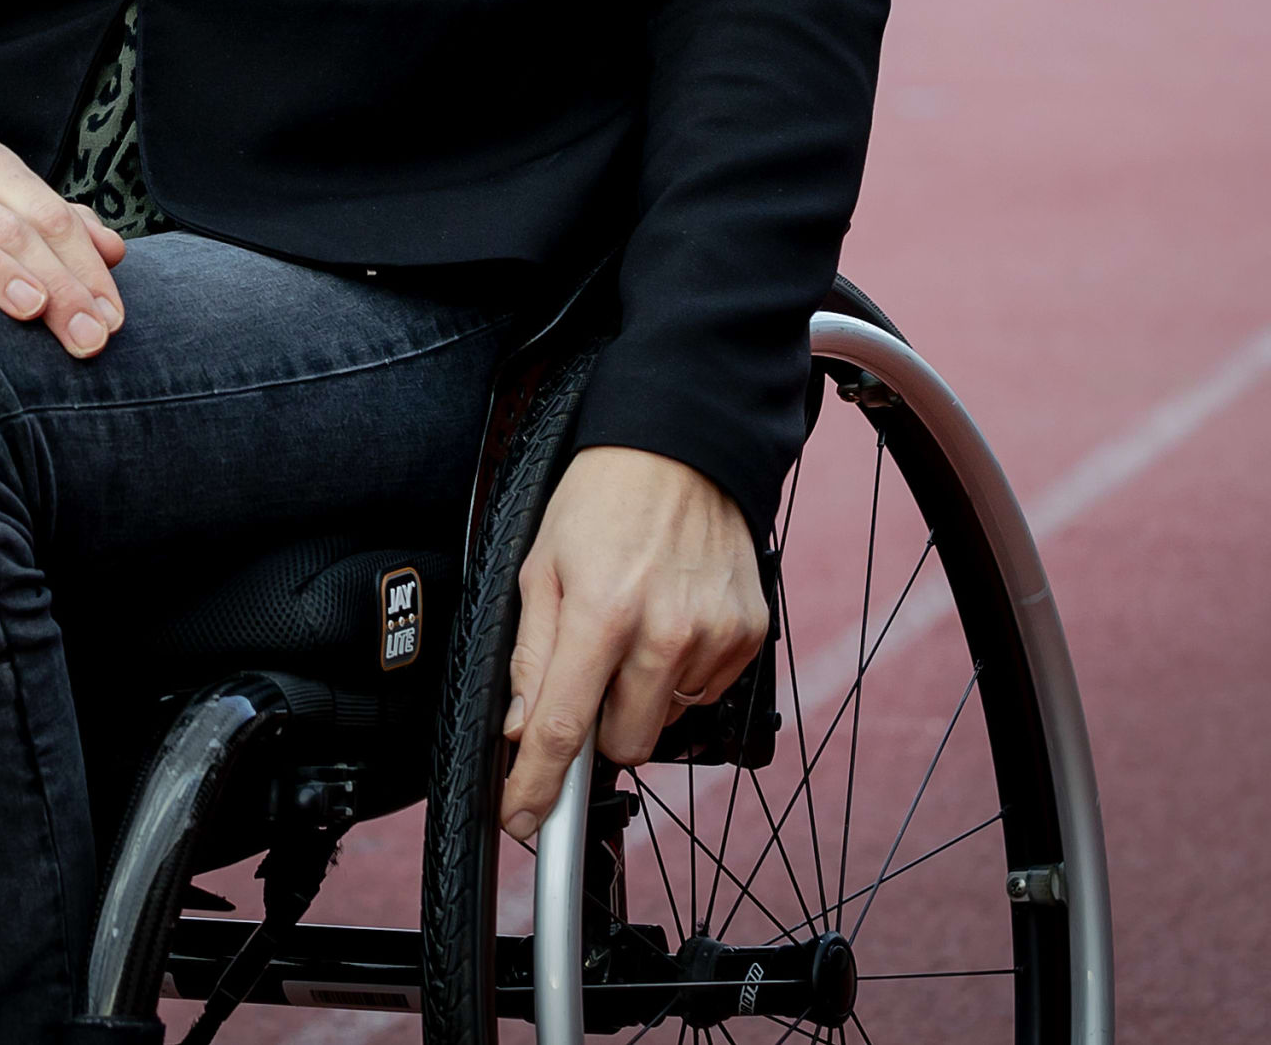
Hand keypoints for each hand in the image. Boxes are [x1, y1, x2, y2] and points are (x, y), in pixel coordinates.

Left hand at [499, 446, 767, 838]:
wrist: (683, 448)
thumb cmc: (602, 500)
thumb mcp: (541, 565)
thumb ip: (532, 654)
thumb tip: (523, 728)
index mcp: (601, 614)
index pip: (564, 730)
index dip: (536, 787)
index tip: (521, 822)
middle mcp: (666, 634)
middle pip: (624, 744)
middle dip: (599, 725)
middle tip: (591, 666)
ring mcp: (715, 638)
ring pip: (666, 722)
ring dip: (642, 696)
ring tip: (634, 626)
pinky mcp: (749, 636)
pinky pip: (706, 693)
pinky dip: (681, 674)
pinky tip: (671, 620)